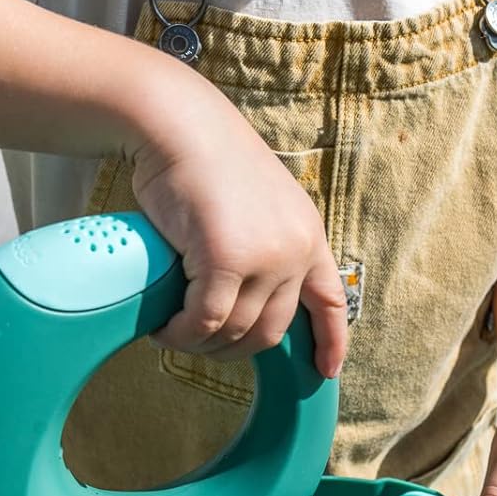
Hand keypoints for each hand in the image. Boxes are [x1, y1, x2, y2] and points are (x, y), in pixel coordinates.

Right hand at [128, 75, 347, 378]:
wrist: (179, 125)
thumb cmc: (205, 160)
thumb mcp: (255, 205)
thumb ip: (262, 244)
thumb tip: (241, 297)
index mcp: (308, 235)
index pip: (331, 300)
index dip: (331, 342)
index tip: (326, 370)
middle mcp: (295, 249)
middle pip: (271, 330)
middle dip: (233, 349)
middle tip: (199, 341)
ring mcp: (264, 257)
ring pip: (236, 331)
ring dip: (201, 343)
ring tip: (175, 333)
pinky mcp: (227, 261)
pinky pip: (206, 322)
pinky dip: (183, 334)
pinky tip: (165, 330)